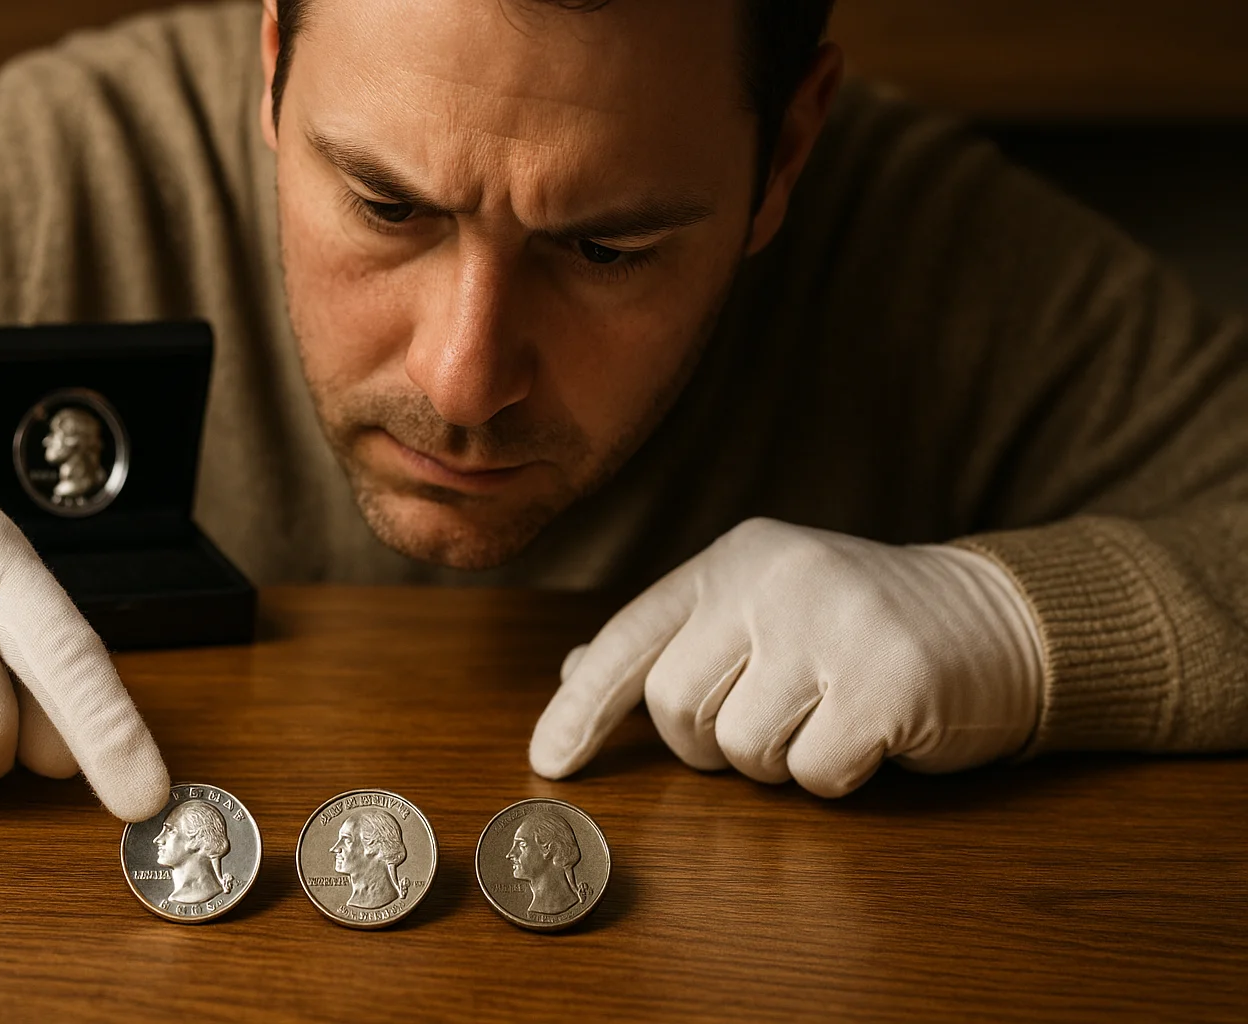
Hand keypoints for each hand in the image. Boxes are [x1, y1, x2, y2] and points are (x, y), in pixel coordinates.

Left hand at [529, 518, 1043, 795]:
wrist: (996, 619)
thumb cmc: (856, 626)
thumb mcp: (759, 608)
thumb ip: (674, 637)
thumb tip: (575, 667)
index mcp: (732, 560)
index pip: (630, 638)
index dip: (581, 706)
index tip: (549, 762)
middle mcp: (773, 580)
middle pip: (677, 708)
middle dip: (711, 743)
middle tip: (770, 717)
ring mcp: (832, 625)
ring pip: (743, 750)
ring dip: (778, 762)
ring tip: (824, 716)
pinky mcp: (888, 680)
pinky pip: (814, 774)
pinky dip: (836, 775)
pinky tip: (870, 733)